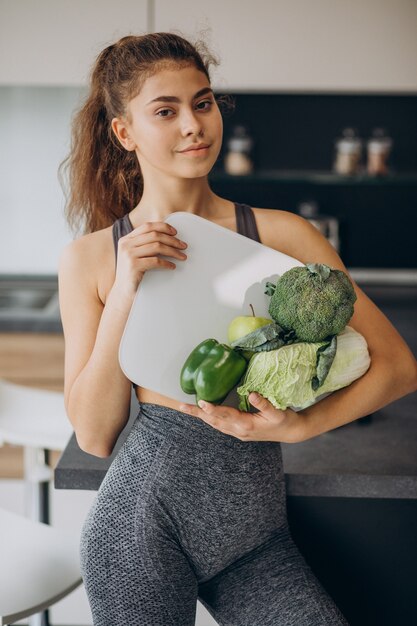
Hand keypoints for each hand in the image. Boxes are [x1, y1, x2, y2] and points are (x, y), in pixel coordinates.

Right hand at [113, 221, 187, 298]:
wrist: (123, 293)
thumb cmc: (132, 274)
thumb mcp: (134, 255)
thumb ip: (143, 245)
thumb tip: (166, 237)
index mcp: (126, 239)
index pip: (147, 226)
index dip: (163, 227)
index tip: (175, 232)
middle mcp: (126, 245)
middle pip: (154, 235)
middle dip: (172, 240)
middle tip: (183, 246)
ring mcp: (129, 255)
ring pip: (157, 247)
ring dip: (173, 251)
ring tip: (182, 256)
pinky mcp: (133, 266)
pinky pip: (156, 261)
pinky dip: (167, 263)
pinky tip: (172, 266)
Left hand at [179, 393, 301, 442]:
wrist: (291, 432)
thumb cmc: (285, 420)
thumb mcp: (278, 411)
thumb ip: (264, 403)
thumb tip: (250, 394)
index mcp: (247, 425)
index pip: (225, 415)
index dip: (212, 409)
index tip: (201, 402)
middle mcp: (239, 431)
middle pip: (214, 421)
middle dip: (197, 414)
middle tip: (180, 406)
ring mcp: (238, 433)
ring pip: (215, 424)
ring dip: (201, 416)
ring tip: (186, 409)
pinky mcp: (240, 432)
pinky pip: (220, 425)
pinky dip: (210, 419)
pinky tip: (204, 414)